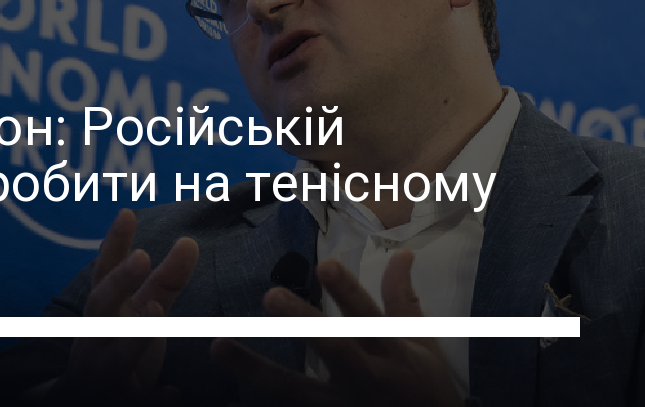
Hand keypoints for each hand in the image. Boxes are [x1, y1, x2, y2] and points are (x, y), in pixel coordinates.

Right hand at [50, 209, 198, 404]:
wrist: (87, 397)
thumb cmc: (117, 347)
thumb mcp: (138, 313)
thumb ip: (164, 282)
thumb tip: (190, 242)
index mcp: (101, 313)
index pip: (103, 274)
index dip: (113, 245)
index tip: (127, 213)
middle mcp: (94, 339)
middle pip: (100, 308)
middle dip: (119, 283)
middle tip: (142, 256)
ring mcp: (102, 373)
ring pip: (115, 356)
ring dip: (134, 336)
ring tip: (156, 313)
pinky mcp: (117, 400)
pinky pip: (137, 401)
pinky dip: (153, 398)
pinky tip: (172, 392)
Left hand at [210, 250, 461, 406]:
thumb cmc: (426, 390)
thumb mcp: (422, 344)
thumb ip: (403, 299)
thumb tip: (402, 253)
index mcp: (391, 350)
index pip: (367, 314)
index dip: (347, 290)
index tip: (324, 263)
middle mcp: (366, 377)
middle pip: (333, 347)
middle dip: (303, 323)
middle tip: (270, 296)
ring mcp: (343, 406)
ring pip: (296, 389)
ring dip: (256, 369)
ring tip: (217, 348)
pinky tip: (227, 403)